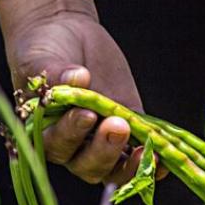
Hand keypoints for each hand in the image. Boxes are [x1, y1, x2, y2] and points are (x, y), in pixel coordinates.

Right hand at [0, 0, 143, 184]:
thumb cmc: (43, 51)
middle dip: (104, 150)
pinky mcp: (127, 131)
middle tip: (118, 126)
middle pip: (88, 165)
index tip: (86, 114)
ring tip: (146, 147)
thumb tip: (77, 78)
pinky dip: (150, 163)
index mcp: (44, 134)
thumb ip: (54, 73)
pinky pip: (138, 156)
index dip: (72, 134)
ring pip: (114, 169)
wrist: (65, 34)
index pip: (57, 146)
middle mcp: (72, 146)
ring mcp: (101, 141)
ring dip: (131, 165)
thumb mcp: (41, 59)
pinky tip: (163, 160)